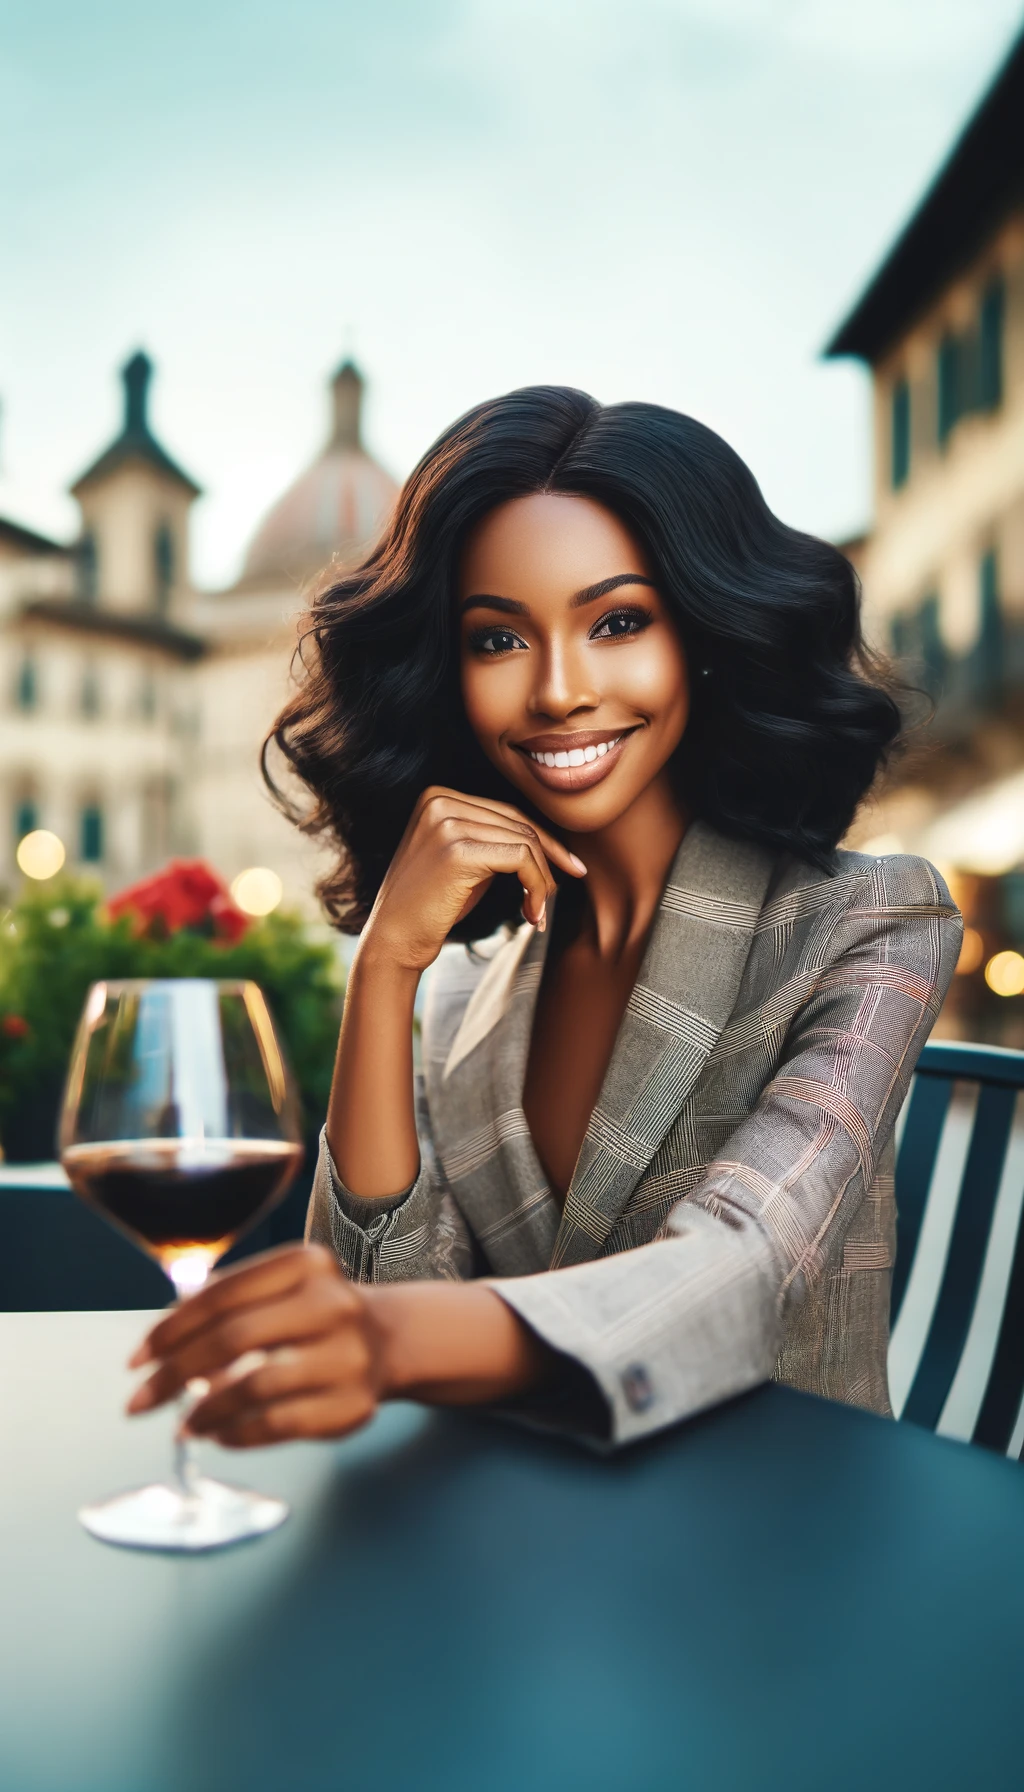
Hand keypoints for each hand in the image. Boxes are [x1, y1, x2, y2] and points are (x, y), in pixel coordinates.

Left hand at [126, 1245, 384, 1447]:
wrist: (387, 1339)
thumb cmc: (311, 1314)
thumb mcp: (278, 1288)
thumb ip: (223, 1305)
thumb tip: (157, 1349)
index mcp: (307, 1263)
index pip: (221, 1295)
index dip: (170, 1329)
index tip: (136, 1361)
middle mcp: (333, 1303)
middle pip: (233, 1338)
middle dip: (175, 1374)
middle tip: (141, 1401)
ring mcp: (348, 1356)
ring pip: (254, 1387)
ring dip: (204, 1412)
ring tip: (181, 1427)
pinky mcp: (353, 1405)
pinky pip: (279, 1425)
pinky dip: (238, 1434)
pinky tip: (218, 1435)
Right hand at [362, 785, 586, 972]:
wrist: (393, 941)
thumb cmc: (430, 907)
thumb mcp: (463, 861)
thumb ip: (492, 840)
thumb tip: (548, 841)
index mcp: (437, 796)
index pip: (507, 812)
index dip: (543, 841)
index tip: (568, 867)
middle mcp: (440, 801)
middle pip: (519, 824)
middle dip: (548, 861)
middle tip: (554, 897)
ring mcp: (446, 822)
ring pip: (525, 842)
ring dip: (542, 881)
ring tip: (537, 913)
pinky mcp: (457, 850)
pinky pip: (521, 859)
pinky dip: (536, 886)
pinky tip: (531, 913)